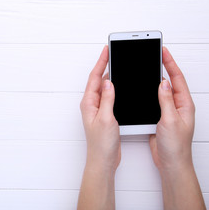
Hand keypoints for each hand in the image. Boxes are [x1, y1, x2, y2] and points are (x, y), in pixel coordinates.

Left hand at [80, 45, 119, 172]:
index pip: (95, 77)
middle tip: (113, 52)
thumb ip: (107, 99)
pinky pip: (109, 96)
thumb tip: (109, 82)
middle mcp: (91, 104)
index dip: (101, 62)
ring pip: (104, 87)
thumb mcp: (106, 118)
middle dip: (105, 65)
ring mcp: (98, 109)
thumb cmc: (101, 143)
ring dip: (110, 76)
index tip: (107, 50)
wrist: (103, 159)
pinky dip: (114, 88)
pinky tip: (120, 85)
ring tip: (117, 64)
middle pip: (98, 80)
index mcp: (88, 103)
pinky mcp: (105, 114)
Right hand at [150, 47, 194, 172]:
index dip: (169, 63)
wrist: (171, 163)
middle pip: (171, 81)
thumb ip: (166, 101)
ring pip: (162, 90)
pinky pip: (155, 100)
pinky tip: (145, 88)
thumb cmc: (176, 146)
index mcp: (184, 104)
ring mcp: (169, 111)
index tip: (162, 51)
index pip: (177, 78)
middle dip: (164, 66)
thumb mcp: (170, 120)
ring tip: (150, 65)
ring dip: (155, 78)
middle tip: (156, 54)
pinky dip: (150, 92)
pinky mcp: (160, 117)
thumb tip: (163, 83)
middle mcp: (178, 105)